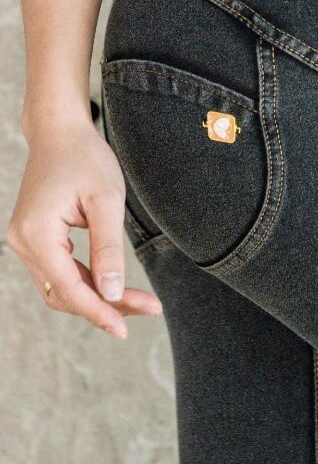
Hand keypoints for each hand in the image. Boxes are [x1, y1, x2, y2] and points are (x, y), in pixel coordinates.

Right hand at [5, 117, 162, 337]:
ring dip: (98, 299)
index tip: (125, 329)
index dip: (99, 312)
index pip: (69, 289)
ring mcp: (24, 243)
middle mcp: (22, 243)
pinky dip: (88, 283)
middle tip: (150, 308)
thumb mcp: (106, 202)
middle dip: (106, 306)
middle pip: (65, 293)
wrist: (61, 133)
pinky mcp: (35, 240)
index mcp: (36, 234)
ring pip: (62, 287)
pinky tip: (117, 288)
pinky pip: (61, 273)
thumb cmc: (86, 159)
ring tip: (142, 303)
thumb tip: (112, 293)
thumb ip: (108, 249)